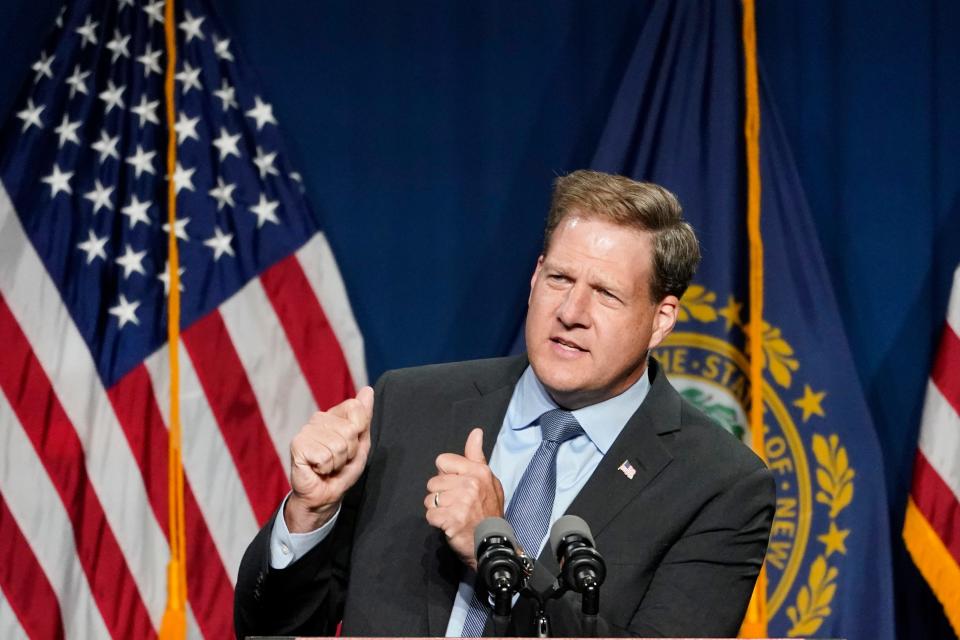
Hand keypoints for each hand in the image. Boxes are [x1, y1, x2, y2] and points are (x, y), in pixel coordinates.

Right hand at [285, 386, 373, 532]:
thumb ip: (364, 417)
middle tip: (338, 460)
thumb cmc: (342, 470)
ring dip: (338, 461)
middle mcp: (318, 418)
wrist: (325, 495)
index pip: (356, 409)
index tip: (351, 447)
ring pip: (339, 445)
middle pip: (350, 430)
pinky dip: (326, 468)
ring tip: (328, 466)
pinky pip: (325, 456)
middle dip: (350, 451)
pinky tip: (317, 469)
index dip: (359, 433)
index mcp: (334, 415)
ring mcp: (306, 431)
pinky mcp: (298, 445)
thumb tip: (368, 390)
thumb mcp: (360, 443)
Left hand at [424, 428, 504, 569]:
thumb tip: (476, 431)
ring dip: (437, 509)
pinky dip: (436, 522)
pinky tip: (449, 524)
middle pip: (433, 482)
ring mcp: (461, 502)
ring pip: (430, 499)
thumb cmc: (488, 510)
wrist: (492, 543)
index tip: (457, 486)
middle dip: (440, 494)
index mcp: (478, 471)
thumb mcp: (488, 480)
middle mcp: (470, 484)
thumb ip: (476, 456)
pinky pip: (430, 515)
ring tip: (453, 514)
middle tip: (456, 504)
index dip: (446, 475)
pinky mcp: (452, 520)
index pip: (442, 461)